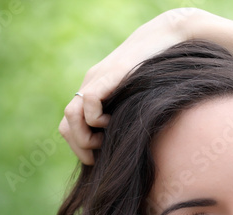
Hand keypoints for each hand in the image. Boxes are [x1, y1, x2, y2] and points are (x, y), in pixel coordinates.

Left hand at [59, 8, 205, 164]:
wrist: (166, 37)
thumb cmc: (159, 72)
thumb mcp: (136, 100)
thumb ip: (123, 117)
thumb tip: (122, 147)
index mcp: (93, 93)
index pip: (69, 125)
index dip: (77, 146)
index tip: (95, 158)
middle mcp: (89, 86)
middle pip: (65, 123)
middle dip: (79, 146)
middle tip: (97, 156)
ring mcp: (96, 79)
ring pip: (71, 114)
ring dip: (84, 136)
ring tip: (104, 140)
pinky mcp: (110, 74)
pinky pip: (89, 100)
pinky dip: (97, 118)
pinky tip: (113, 121)